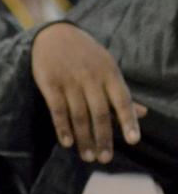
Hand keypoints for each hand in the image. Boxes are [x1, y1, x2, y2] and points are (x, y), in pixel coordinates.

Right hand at [30, 23, 144, 162]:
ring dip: (83, 138)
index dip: (128, 121)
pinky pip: (57, 109)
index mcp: (109, 73)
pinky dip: (62, 127)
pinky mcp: (49, 82)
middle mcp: (90, 77)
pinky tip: (67, 142)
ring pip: (78, 114)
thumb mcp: (107, 68)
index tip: (132, 141)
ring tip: (87, 157)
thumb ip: (120, 92)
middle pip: (99, 113)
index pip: (122, 101)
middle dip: (103, 138)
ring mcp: (69, 80)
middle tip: (104, 159)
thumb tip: (143, 113)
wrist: (53, 34)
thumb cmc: (85, 55)